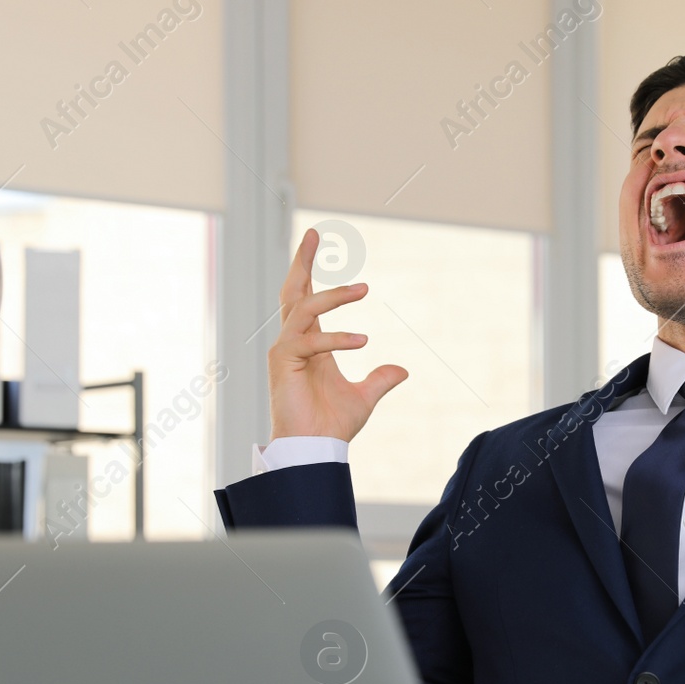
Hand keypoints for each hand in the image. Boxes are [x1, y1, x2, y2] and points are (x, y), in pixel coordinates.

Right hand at [266, 229, 406, 441]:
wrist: (315, 450)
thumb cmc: (332, 426)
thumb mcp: (364, 398)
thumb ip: (380, 381)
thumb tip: (401, 371)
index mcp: (311, 345)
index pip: (307, 300)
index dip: (309, 271)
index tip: (316, 242)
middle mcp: (294, 342)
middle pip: (294, 292)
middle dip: (302, 262)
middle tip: (314, 234)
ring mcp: (285, 350)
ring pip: (305, 309)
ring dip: (333, 296)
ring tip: (363, 289)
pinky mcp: (283, 362)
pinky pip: (310, 340)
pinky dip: (336, 338)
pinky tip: (362, 341)